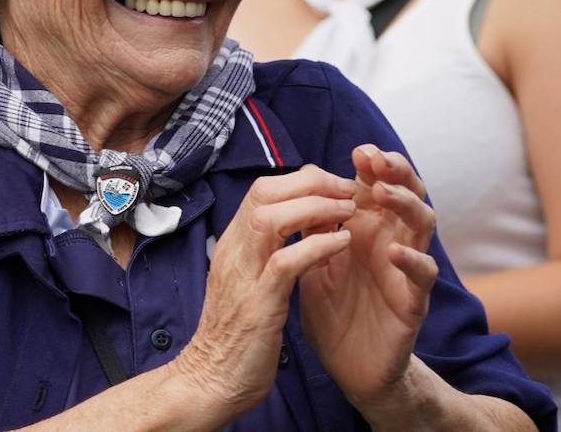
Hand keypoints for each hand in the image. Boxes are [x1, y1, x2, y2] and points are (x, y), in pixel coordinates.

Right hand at [175, 166, 356, 414]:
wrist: (212, 380)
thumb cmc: (235, 334)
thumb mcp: (247, 282)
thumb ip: (264, 253)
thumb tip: (294, 227)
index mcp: (233, 245)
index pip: (261, 191)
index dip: (300, 180)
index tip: (333, 187)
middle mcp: (234, 251)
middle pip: (265, 192)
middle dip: (311, 182)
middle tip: (348, 189)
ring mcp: (244, 276)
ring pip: (271, 218)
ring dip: (316, 206)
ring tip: (348, 210)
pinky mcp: (258, 304)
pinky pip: (287, 262)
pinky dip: (317, 246)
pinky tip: (342, 243)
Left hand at [299, 145, 438, 408]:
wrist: (348, 367)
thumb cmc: (333, 311)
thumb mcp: (314, 263)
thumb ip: (312, 230)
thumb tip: (301, 191)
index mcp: (366, 230)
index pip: (377, 187)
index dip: (372, 167)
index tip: (357, 151)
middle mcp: (391, 242)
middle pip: (406, 194)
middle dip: (396, 172)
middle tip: (376, 160)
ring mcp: (405, 271)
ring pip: (423, 225)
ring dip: (405, 204)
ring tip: (381, 194)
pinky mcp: (412, 303)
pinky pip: (424, 277)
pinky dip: (414, 260)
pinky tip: (396, 252)